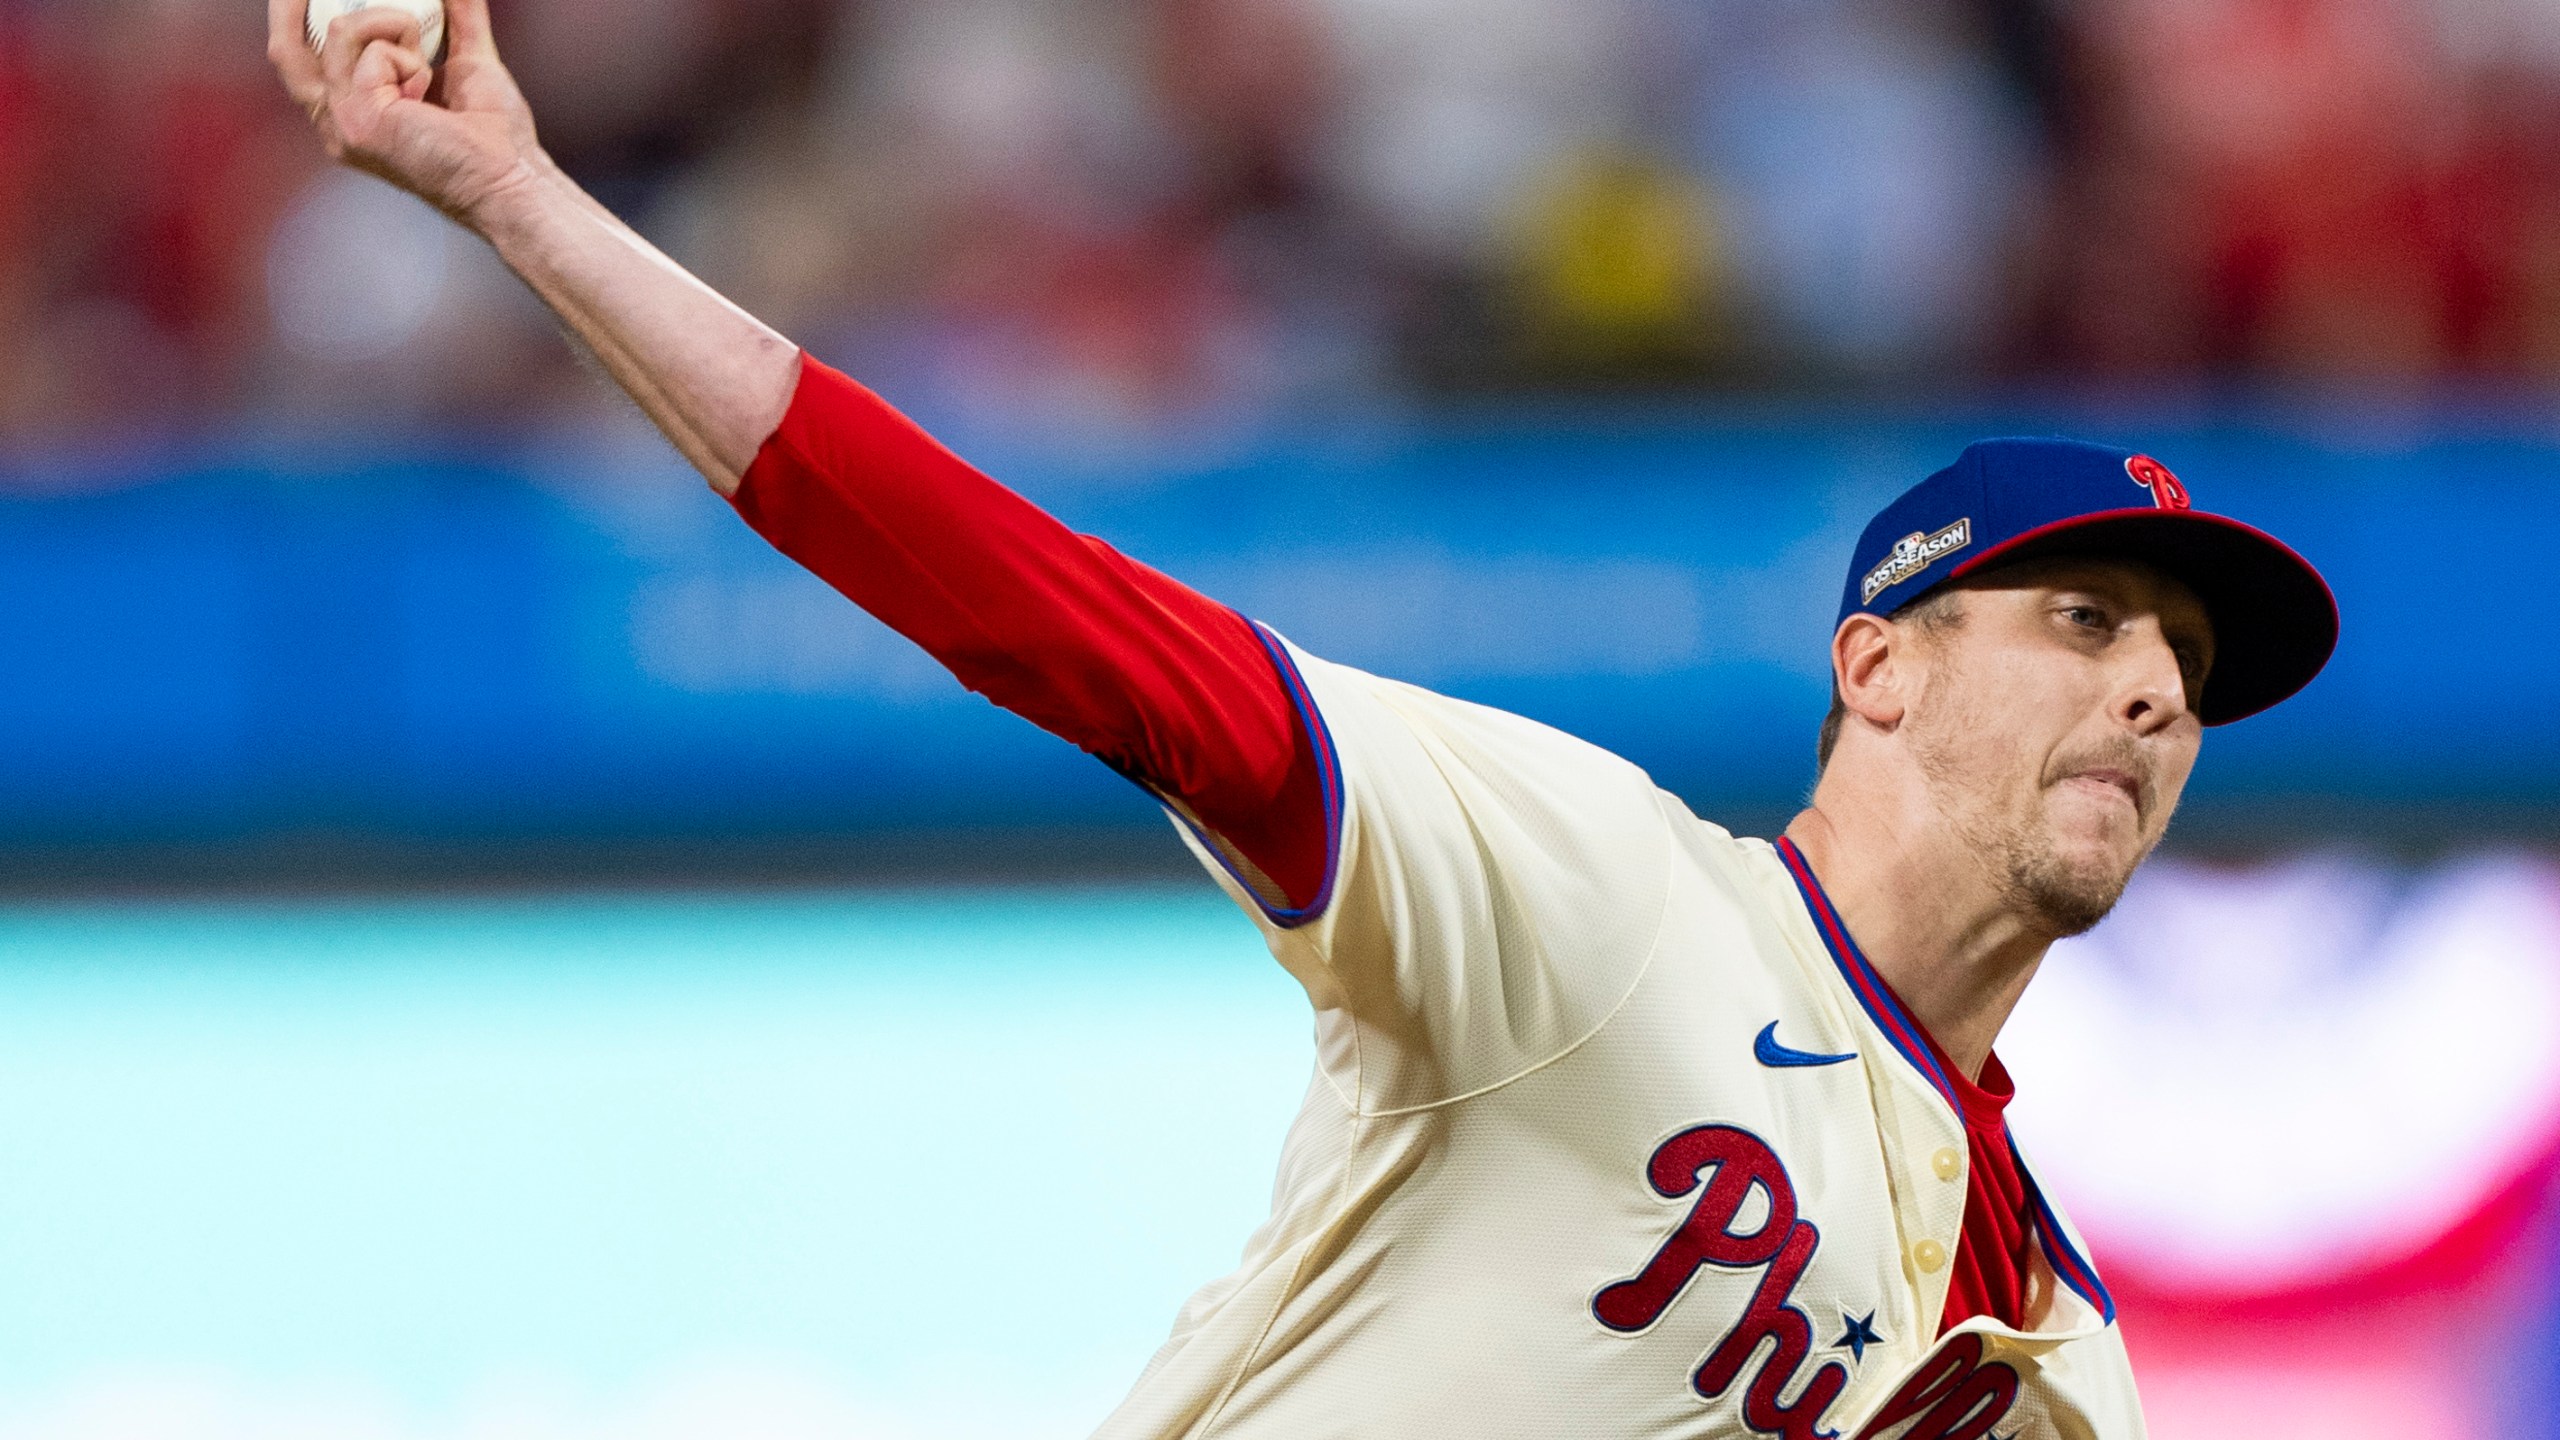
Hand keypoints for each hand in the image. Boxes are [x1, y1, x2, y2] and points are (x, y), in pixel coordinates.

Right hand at [268, 0, 547, 229]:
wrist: (513, 178)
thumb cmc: (497, 136)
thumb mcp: (469, 61)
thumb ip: (460, 21)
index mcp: (354, 113)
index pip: (301, 58)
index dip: (298, 17)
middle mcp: (337, 122)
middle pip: (286, 49)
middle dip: (291, 4)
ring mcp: (343, 123)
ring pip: (338, 33)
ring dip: (391, 23)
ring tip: (424, 53)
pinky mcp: (359, 120)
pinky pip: (371, 50)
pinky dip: (406, 50)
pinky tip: (427, 81)